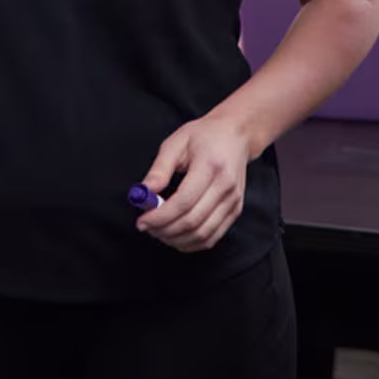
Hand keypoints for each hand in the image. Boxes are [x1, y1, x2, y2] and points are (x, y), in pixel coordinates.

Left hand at [134, 116, 252, 253]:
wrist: (236, 135)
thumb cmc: (204, 136)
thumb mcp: (176, 142)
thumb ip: (159, 168)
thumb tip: (144, 192)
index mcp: (211, 165)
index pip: (184, 202)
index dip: (160, 217)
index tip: (142, 221)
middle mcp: (226, 186)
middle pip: (192, 222)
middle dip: (164, 230)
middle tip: (147, 227)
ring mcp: (233, 201)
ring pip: (203, 235)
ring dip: (176, 240)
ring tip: (159, 232)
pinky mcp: (235, 211)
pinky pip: (212, 237)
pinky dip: (192, 243)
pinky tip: (176, 236)